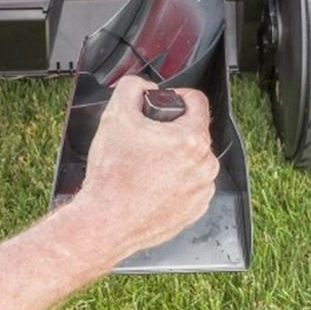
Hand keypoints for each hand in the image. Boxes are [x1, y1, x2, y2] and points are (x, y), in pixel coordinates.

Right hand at [74, 76, 219, 261]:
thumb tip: (143, 87)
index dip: (176, 96)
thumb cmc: (113, 176)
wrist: (105, 222)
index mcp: (193, 140)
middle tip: (144, 140)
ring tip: (145, 165)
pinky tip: (149, 184)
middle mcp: (205, 166)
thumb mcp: (115, 115)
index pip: (197, 101)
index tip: (161, 105)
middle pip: (193, 131)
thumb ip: (132, 88)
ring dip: (173, 157)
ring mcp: (201, 191)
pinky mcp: (194, 211)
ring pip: (191, 159)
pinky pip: (189, 185)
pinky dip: (173, 181)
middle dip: (170, 131)